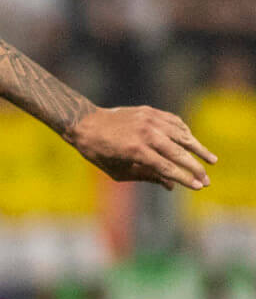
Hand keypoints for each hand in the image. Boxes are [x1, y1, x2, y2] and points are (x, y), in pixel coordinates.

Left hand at [65, 106, 215, 190]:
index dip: (184, 178)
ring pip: (182, 135)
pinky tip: (193, 142)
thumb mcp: (119, 171)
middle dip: (196, 168)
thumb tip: (171, 185)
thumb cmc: (99, 153)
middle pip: (178, 153)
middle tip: (208, 179)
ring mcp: (150, 120)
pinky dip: (186, 133)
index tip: (199, 187)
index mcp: (135, 150)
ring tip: (211, 160)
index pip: (167, 167)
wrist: (87, 124)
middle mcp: (145, 133)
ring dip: (198, 149)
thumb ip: (146, 177)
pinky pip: (175, 122)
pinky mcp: (151, 111)